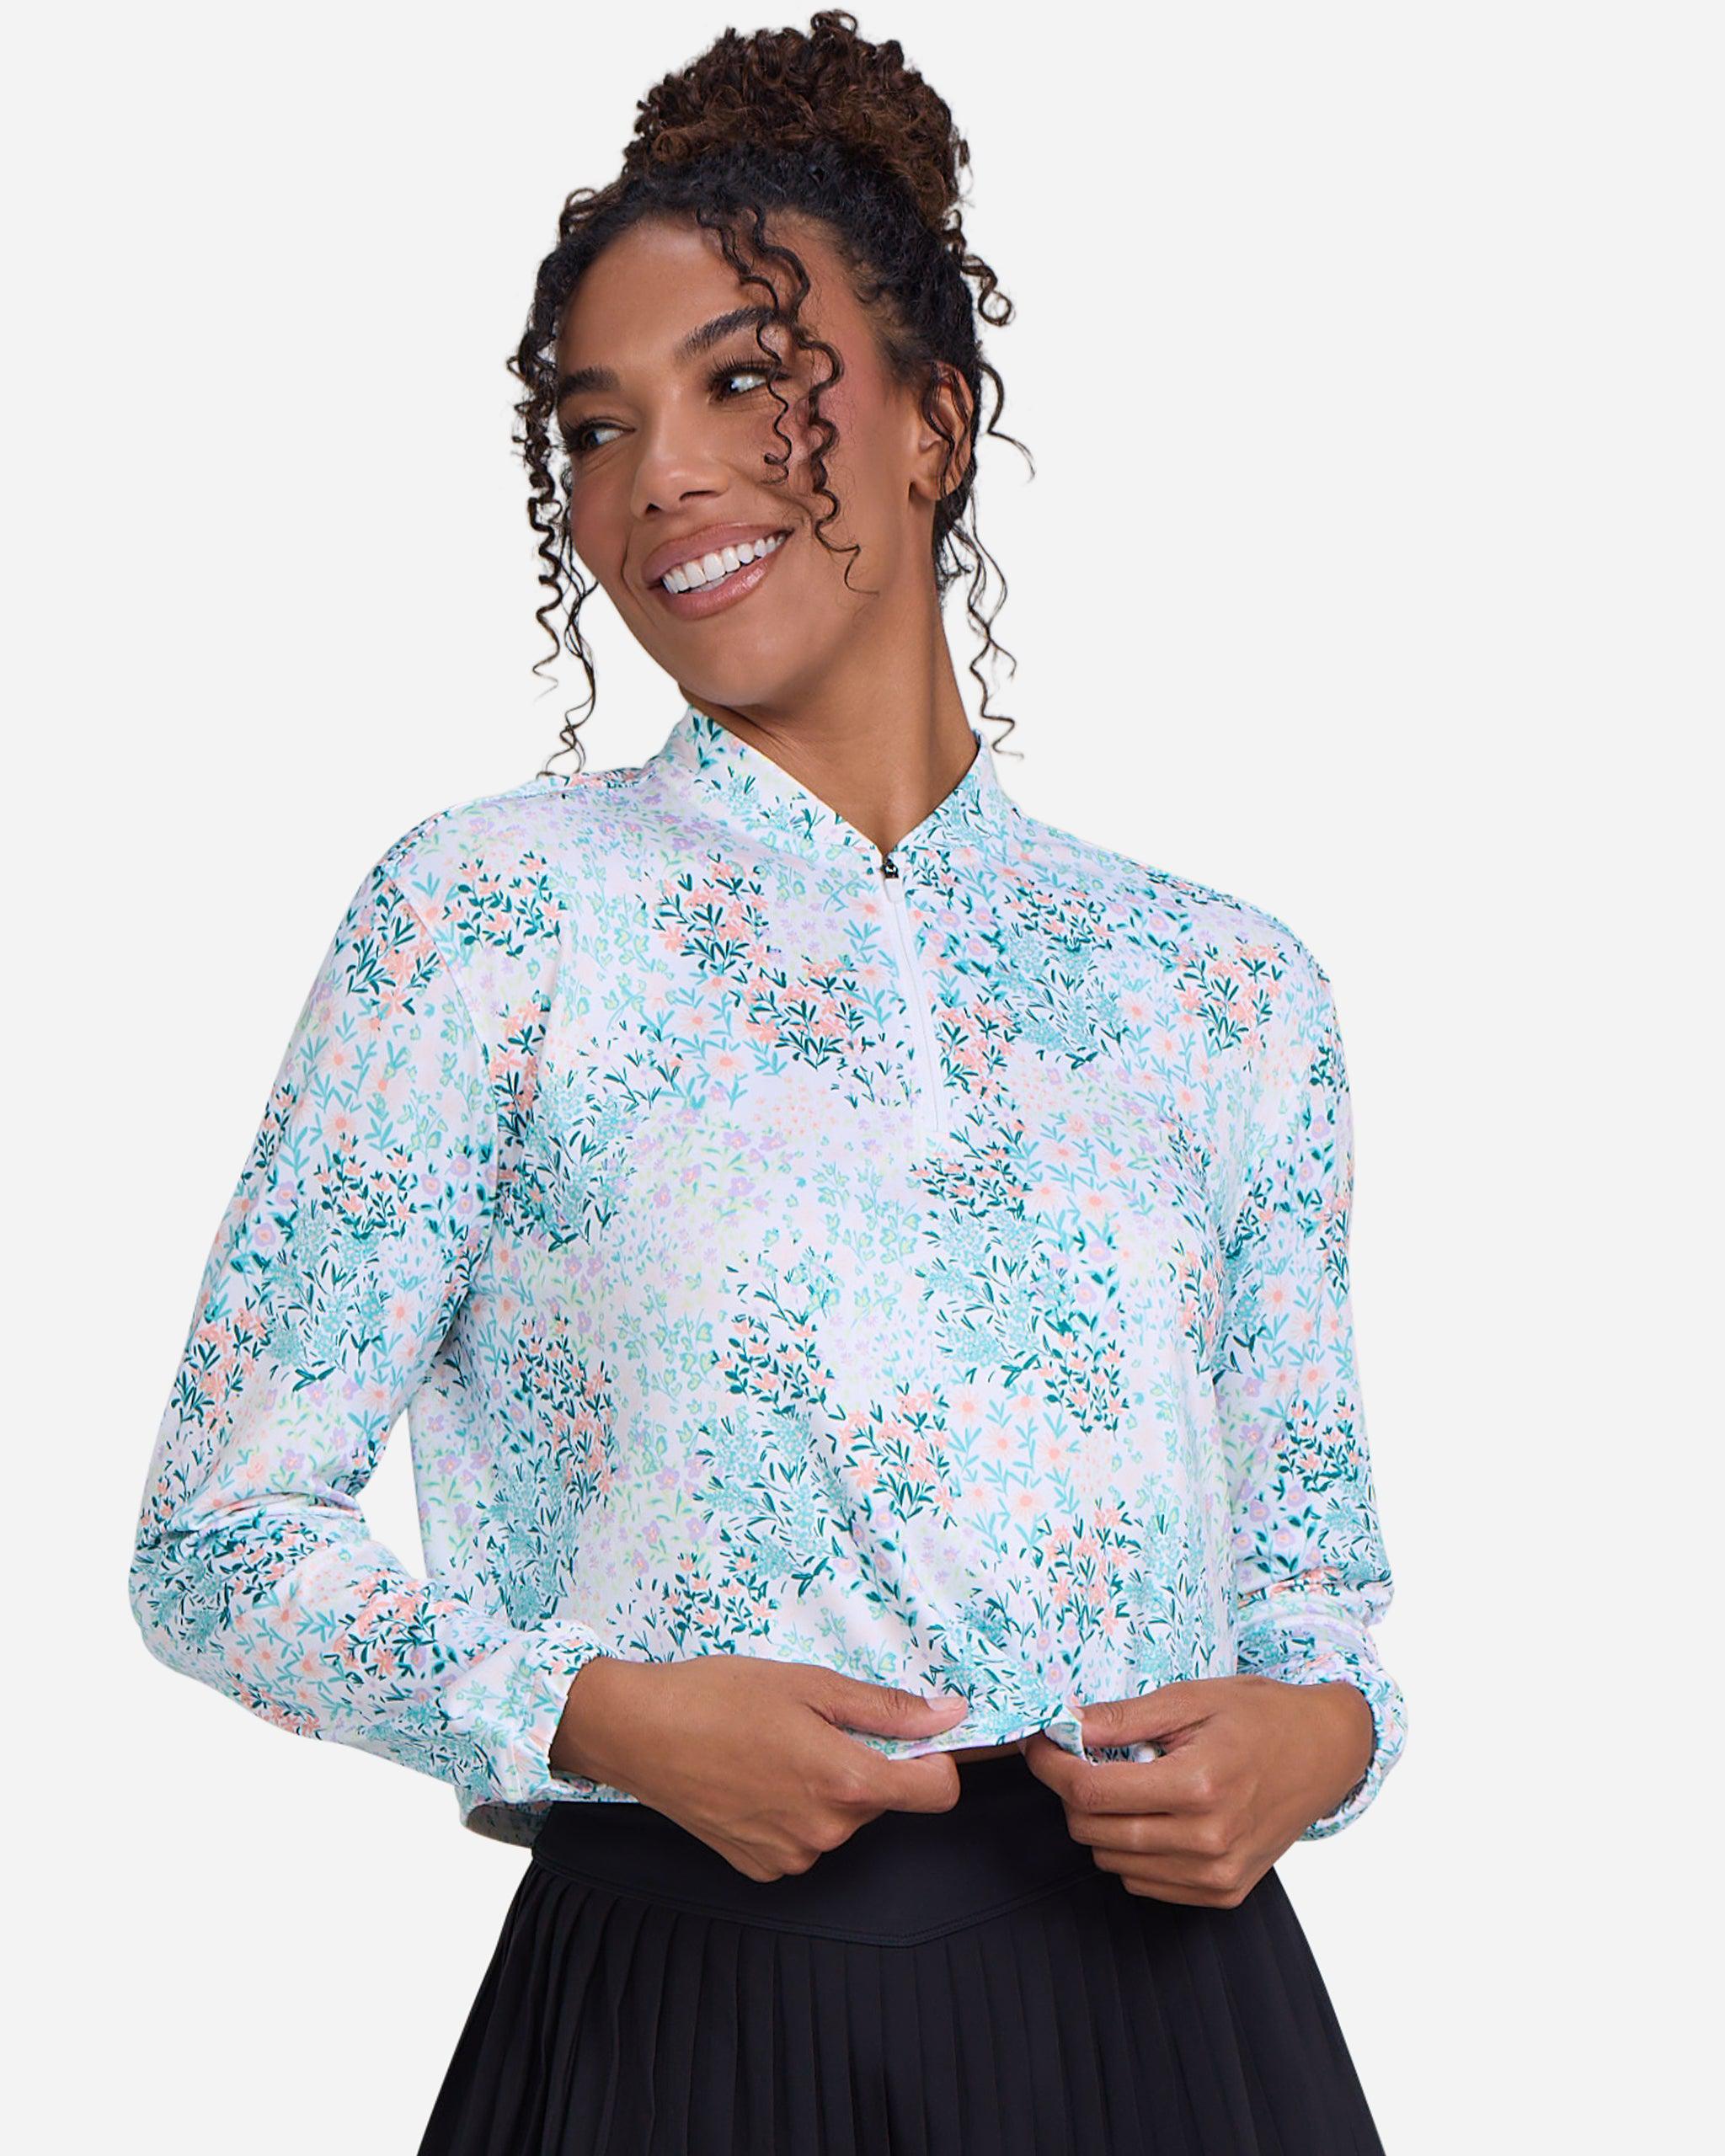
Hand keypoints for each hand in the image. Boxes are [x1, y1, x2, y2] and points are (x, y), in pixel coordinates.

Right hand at [550, 1653, 971, 1880]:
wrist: (639, 1732)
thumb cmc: (720, 1696)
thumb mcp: (810, 1684)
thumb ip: (887, 1708)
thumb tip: (951, 1714)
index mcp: (847, 1782)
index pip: (938, 1793)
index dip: (934, 1760)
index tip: (908, 1735)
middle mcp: (827, 1832)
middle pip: (882, 1800)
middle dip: (862, 1764)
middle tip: (811, 1726)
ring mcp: (793, 1856)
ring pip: (841, 1819)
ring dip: (825, 1789)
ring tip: (774, 1749)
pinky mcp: (761, 1868)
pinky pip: (802, 1839)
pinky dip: (791, 1812)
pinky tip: (754, 1780)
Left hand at [1023, 1675, 1374, 1906]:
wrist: (1325, 1753)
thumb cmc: (1259, 1717)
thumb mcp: (1190, 1699)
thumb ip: (1123, 1719)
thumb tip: (1064, 1725)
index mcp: (1200, 1785)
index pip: (1092, 1793)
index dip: (1051, 1766)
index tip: (1040, 1744)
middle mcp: (1208, 1841)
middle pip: (1094, 1832)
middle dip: (1072, 1793)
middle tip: (1082, 1757)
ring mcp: (1217, 1874)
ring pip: (1113, 1862)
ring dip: (1102, 1823)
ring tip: (1130, 1782)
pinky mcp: (1223, 1893)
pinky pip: (1144, 1883)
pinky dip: (1133, 1851)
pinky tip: (1155, 1814)